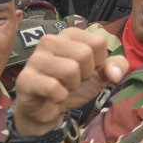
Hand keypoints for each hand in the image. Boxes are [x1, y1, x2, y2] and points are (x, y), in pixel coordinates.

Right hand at [12, 28, 129, 134]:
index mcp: (70, 34)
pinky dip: (60, 97)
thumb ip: (117, 66)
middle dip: (85, 74)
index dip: (99, 61)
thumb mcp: (101, 73)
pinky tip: (52, 96)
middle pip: (84, 54)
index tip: (87, 69)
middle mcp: (50, 40)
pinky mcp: (25, 79)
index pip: (98, 41)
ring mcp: (35, 59)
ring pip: (70, 69)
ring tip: (62, 86)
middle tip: (73, 80)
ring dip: (71, 86)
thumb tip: (116, 73)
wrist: (48, 108)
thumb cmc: (73, 84)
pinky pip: (53, 87)